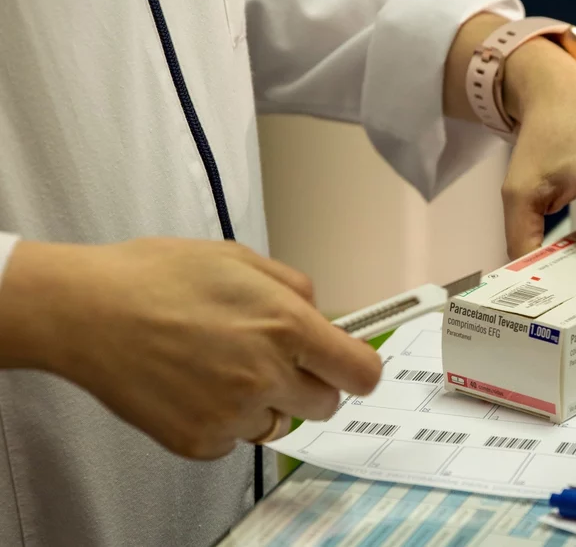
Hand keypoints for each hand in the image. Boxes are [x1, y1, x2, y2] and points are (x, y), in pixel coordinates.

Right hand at [0, 238, 380, 458]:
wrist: (88, 311)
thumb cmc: (160, 276)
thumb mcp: (241, 258)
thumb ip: (296, 290)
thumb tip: (323, 317)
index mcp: (288, 327)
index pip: (361, 373)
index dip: (358, 368)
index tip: (348, 365)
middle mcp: (268, 376)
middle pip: (325, 404)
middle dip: (309, 384)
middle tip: (273, 360)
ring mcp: (233, 414)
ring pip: (279, 424)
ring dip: (264, 403)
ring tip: (220, 367)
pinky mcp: (200, 442)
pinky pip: (234, 440)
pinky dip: (222, 420)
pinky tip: (193, 385)